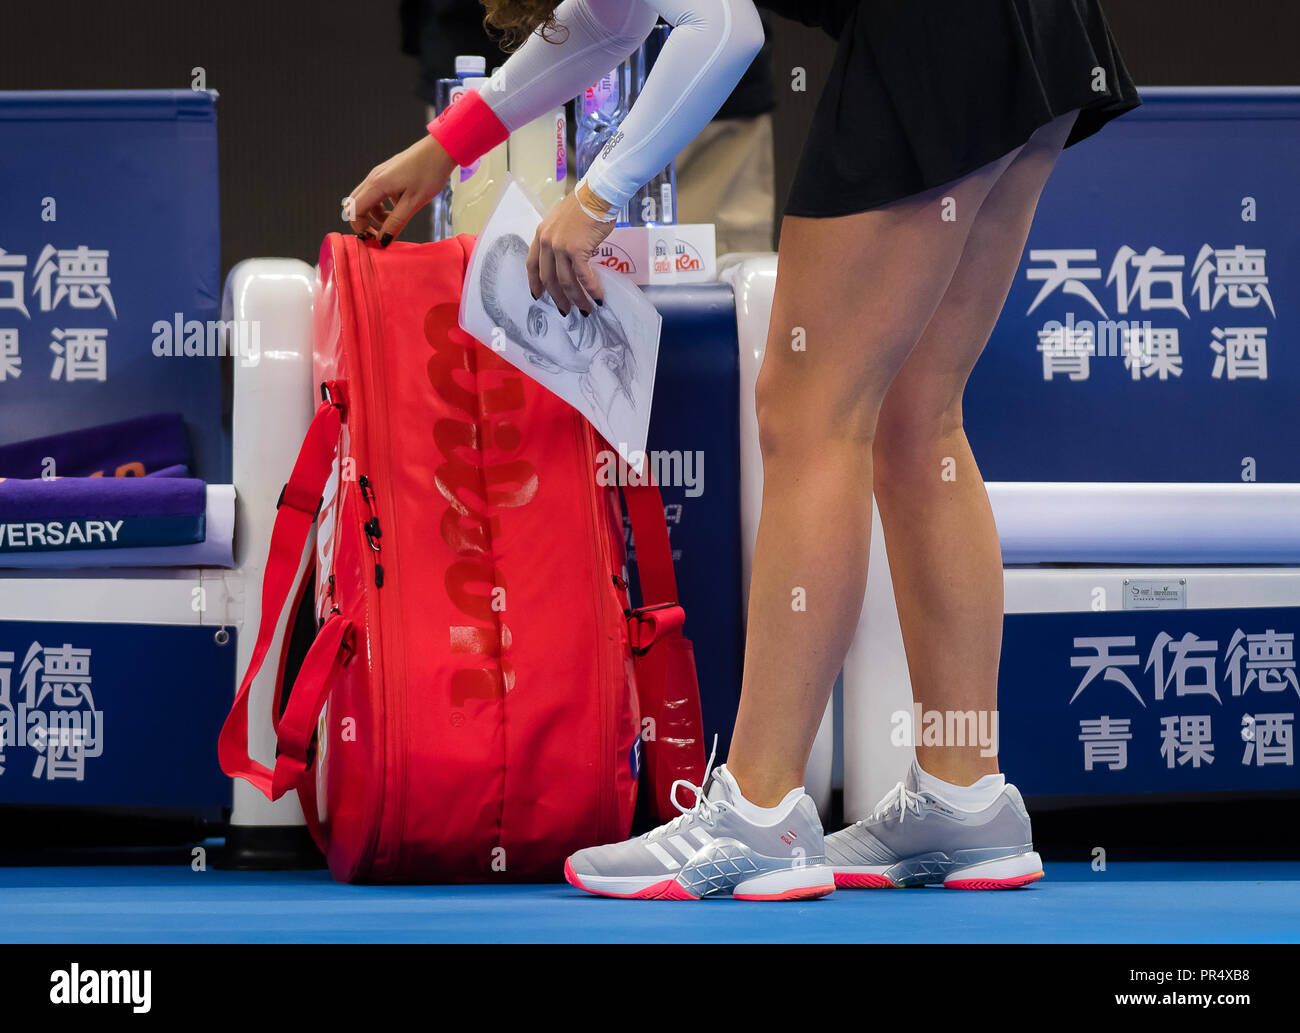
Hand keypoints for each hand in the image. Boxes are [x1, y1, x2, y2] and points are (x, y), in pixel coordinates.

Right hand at [344, 134, 455, 244]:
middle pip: (353, 205)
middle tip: (381, 234)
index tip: (376, 238)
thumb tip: (384, 239)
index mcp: (377, 184)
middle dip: (364, 223)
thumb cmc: (429, 172)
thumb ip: (396, 222)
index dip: (360, 228)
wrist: (439, 150)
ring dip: (374, 215)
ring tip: (394, 221)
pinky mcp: (386, 174)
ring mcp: (378, 175)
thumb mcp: (414, 202)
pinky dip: (382, 206)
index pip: (353, 211)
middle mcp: (373, 178)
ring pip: (365, 200)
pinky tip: (399, 207)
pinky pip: (375, 194)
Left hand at [527, 182, 614, 315]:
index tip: (538, 296)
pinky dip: (591, 290)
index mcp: (541, 235)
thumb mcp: (562, 222)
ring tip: (585, 309)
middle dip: (557, 298)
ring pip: (565, 282)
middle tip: (566, 311)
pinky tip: (598, 298)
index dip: (534, 284)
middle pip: (548, 279)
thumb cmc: (585, 205)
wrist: (597, 194)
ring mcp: (560, 246)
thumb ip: (560, 240)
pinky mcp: (577, 250)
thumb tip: (569, 259)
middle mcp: (546, 242)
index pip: (532, 265)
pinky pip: (583, 276)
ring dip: (576, 299)